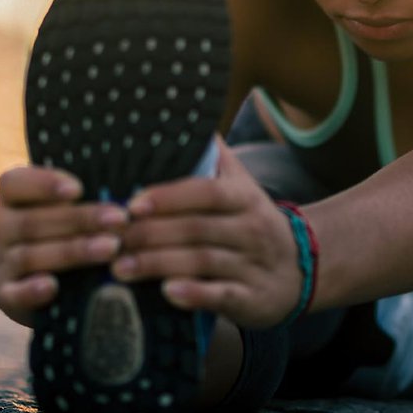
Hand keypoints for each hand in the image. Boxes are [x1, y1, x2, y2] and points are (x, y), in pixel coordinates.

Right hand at [0, 165, 128, 327]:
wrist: (16, 272)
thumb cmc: (48, 229)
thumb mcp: (52, 207)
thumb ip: (76, 200)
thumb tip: (124, 194)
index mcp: (10, 199)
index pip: (13, 184)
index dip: (43, 184)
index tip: (78, 189)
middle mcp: (1, 229)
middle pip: (32, 222)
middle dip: (79, 220)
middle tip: (120, 219)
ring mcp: (2, 263)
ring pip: (30, 256)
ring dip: (72, 251)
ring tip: (111, 248)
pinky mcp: (7, 295)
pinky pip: (15, 293)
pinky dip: (32, 291)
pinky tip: (53, 286)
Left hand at [110, 137, 307, 328]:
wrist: (302, 268)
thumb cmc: (251, 221)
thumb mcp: (240, 185)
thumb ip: (213, 156)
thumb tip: (183, 112)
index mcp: (243, 197)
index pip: (204, 192)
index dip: (168, 197)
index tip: (131, 204)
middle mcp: (251, 229)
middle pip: (195, 229)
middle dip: (148, 235)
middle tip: (110, 240)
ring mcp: (253, 266)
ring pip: (202, 262)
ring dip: (158, 265)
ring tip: (119, 269)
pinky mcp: (253, 299)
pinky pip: (222, 296)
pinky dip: (194, 294)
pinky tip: (167, 292)